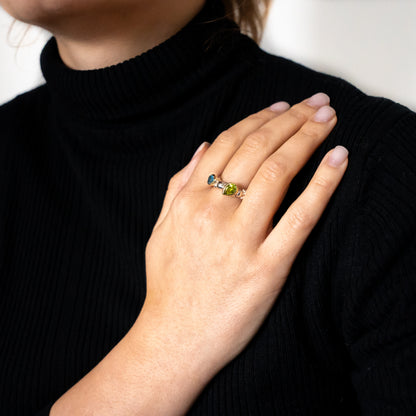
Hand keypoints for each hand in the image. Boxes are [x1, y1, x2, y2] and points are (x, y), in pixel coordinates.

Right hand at [50, 93, 347, 415]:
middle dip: (291, 119)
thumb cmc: (168, 285)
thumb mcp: (160, 229)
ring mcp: (242, 239)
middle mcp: (214, 212)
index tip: (283, 107)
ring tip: (327, 119)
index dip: (259, 119)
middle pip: (257, 149)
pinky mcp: (268, 267)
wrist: (175, 339)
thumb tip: (202, 146)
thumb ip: (177, 184)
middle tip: (316, 103)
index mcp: (188, 201)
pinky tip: (338, 159)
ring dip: (308, 138)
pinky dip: (323, 184)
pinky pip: (301, 217)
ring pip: (278, 172)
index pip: (228, 143)